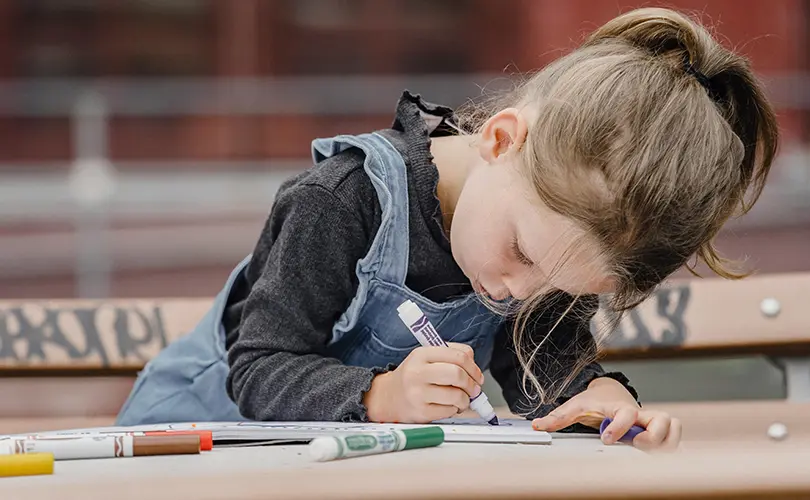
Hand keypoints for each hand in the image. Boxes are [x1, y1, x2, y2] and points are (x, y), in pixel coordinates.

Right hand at [364, 343, 483, 423]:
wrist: (388, 397)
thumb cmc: (413, 377)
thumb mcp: (426, 359)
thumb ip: (450, 357)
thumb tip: (475, 370)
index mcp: (421, 354)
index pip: (458, 355)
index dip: (474, 367)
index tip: (477, 376)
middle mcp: (417, 372)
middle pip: (458, 374)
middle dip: (472, 384)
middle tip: (474, 389)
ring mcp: (417, 393)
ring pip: (457, 395)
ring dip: (465, 400)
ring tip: (461, 399)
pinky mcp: (420, 412)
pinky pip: (449, 411)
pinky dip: (454, 410)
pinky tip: (448, 407)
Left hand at [531, 377, 680, 451]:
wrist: (610, 392)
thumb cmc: (594, 401)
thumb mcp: (575, 407)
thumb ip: (558, 417)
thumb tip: (537, 425)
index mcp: (618, 407)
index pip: (626, 414)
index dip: (619, 428)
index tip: (606, 439)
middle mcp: (639, 413)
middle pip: (662, 420)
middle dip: (653, 436)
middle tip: (637, 446)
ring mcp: (651, 421)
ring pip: (674, 426)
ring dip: (667, 441)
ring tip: (650, 453)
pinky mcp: (658, 429)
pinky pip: (676, 436)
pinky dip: (675, 446)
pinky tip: (664, 458)